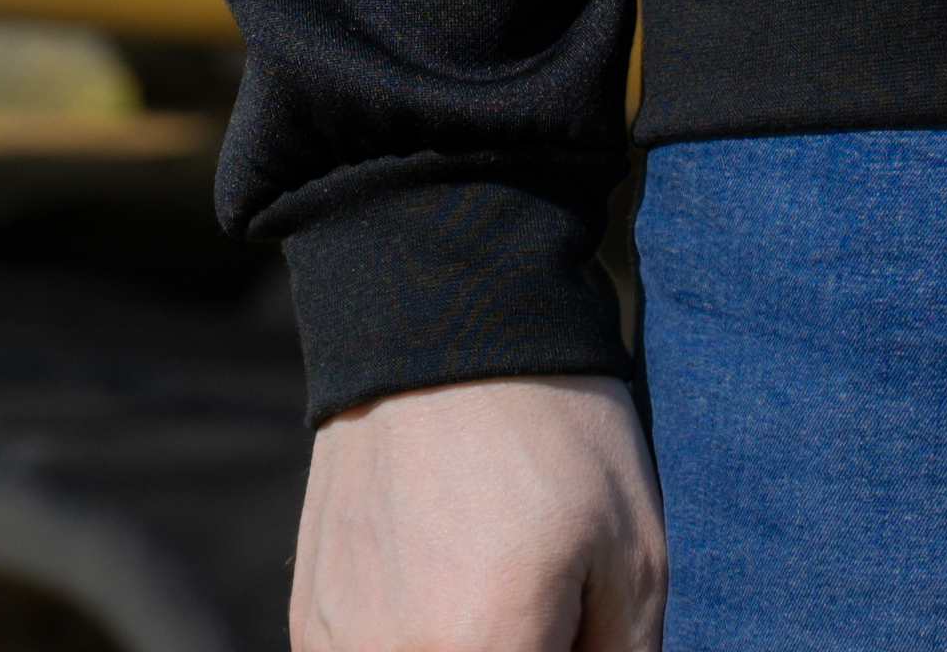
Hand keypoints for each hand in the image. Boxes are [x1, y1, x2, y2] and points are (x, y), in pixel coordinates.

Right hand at [291, 373, 665, 651]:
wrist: (439, 327)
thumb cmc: (555, 436)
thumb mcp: (634, 557)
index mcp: (485, 651)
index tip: (575, 631)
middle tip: (547, 610)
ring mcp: (342, 648)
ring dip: (469, 650)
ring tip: (496, 593)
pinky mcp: (312, 624)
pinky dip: (416, 650)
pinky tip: (447, 595)